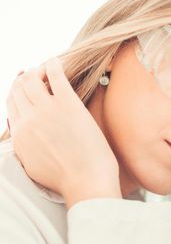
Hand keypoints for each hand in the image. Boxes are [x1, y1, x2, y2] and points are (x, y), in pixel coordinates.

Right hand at [6, 58, 121, 207]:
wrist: (86, 181)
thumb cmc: (66, 178)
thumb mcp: (33, 165)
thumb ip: (24, 146)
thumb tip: (22, 132)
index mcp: (19, 135)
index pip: (11, 104)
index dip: (16, 91)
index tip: (22, 84)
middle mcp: (28, 119)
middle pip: (19, 89)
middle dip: (25, 78)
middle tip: (35, 74)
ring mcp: (47, 110)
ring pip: (32, 80)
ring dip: (37, 70)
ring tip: (46, 68)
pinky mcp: (68, 104)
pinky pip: (55, 76)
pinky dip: (52, 65)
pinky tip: (55, 61)